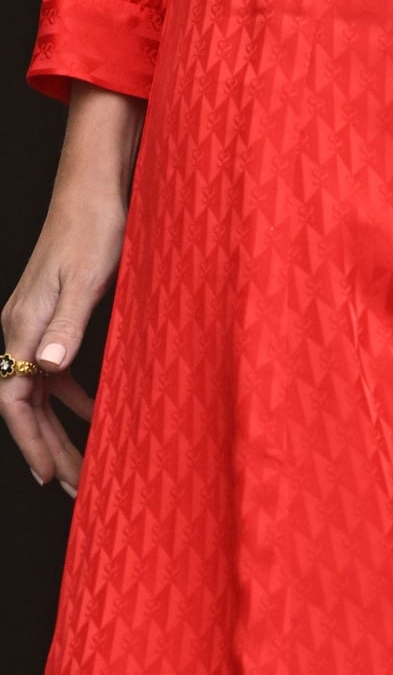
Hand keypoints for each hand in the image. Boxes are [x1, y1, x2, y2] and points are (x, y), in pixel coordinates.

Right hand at [2, 85, 140, 494]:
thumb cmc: (95, 228)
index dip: (31, 441)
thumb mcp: (87, 280)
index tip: (50, 476)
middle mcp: (21, 328)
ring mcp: (36, 322)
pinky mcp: (55, 314)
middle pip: (25, 405)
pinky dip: (73, 395)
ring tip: (81, 465)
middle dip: (48, 448)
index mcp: (22, 326)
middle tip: (73, 487)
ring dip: (60, 428)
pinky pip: (55, 370)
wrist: (95, 186)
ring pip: (40, 391)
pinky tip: (95, 412)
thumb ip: (68, 325)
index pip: (15, 400)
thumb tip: (49, 368)